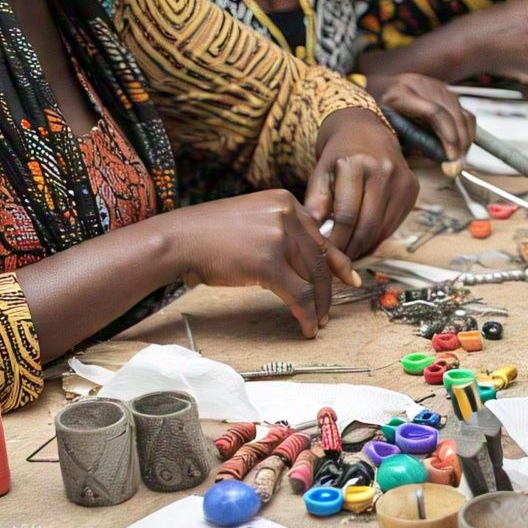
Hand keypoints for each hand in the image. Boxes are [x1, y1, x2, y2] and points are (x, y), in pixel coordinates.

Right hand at [153, 190, 342, 336]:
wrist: (178, 239)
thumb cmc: (208, 234)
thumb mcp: (252, 218)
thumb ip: (280, 229)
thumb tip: (305, 258)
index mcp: (285, 200)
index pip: (320, 234)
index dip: (337, 260)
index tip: (349, 278)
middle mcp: (287, 213)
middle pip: (319, 257)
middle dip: (328, 288)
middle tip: (329, 310)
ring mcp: (279, 236)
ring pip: (312, 277)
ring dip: (317, 304)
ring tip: (316, 321)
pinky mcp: (268, 262)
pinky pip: (298, 294)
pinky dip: (305, 313)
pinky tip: (306, 326)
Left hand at [304, 108, 418, 262]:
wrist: (366, 130)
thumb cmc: (339, 154)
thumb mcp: (321, 171)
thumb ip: (316, 200)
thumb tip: (313, 231)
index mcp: (356, 164)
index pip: (345, 215)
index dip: (335, 241)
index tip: (324, 256)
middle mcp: (384, 171)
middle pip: (367, 225)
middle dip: (350, 249)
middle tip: (337, 263)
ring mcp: (402, 180)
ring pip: (383, 228)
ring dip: (365, 247)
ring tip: (348, 256)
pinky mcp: (412, 189)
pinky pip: (395, 224)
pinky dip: (378, 237)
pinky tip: (364, 242)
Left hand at [368, 71, 475, 161]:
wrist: (377, 88)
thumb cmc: (379, 113)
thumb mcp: (388, 129)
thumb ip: (412, 141)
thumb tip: (440, 159)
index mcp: (401, 94)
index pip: (434, 113)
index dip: (447, 136)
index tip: (451, 157)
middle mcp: (421, 84)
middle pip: (452, 113)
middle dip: (459, 142)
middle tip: (457, 164)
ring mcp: (435, 85)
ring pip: (461, 113)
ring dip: (464, 137)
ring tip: (459, 156)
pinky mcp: (445, 90)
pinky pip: (463, 111)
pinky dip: (466, 130)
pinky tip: (461, 144)